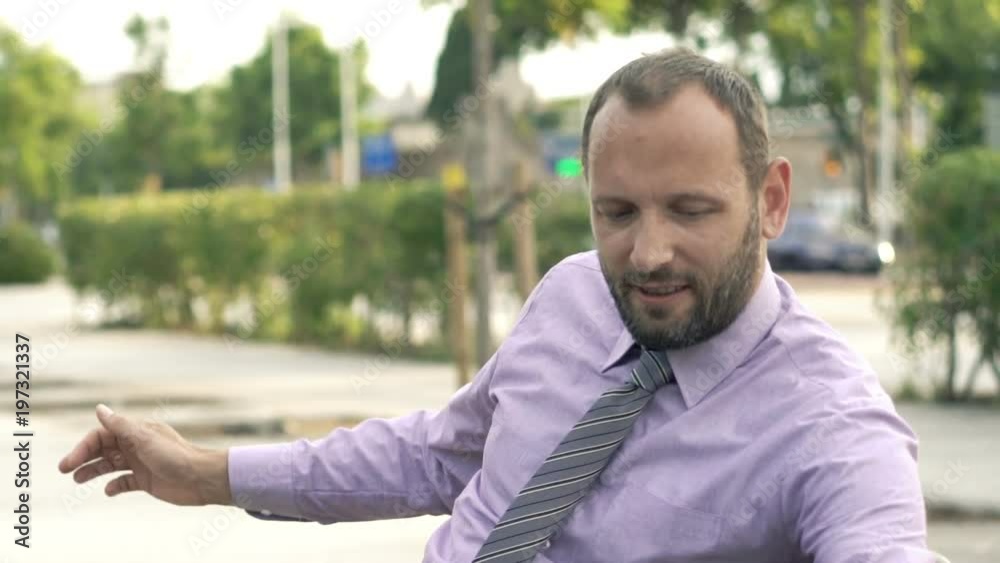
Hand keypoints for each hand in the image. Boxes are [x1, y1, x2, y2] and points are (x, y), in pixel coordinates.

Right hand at [58, 404, 231, 506]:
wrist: (201, 479)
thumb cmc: (175, 456)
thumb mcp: (144, 439)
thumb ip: (120, 425)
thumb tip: (99, 408)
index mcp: (136, 432)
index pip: (102, 435)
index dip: (84, 446)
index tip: (71, 461)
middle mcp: (136, 446)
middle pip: (103, 449)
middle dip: (84, 457)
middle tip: (65, 469)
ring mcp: (141, 463)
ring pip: (110, 465)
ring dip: (93, 471)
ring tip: (78, 480)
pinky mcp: (146, 480)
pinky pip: (124, 482)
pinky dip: (114, 486)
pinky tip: (109, 490)